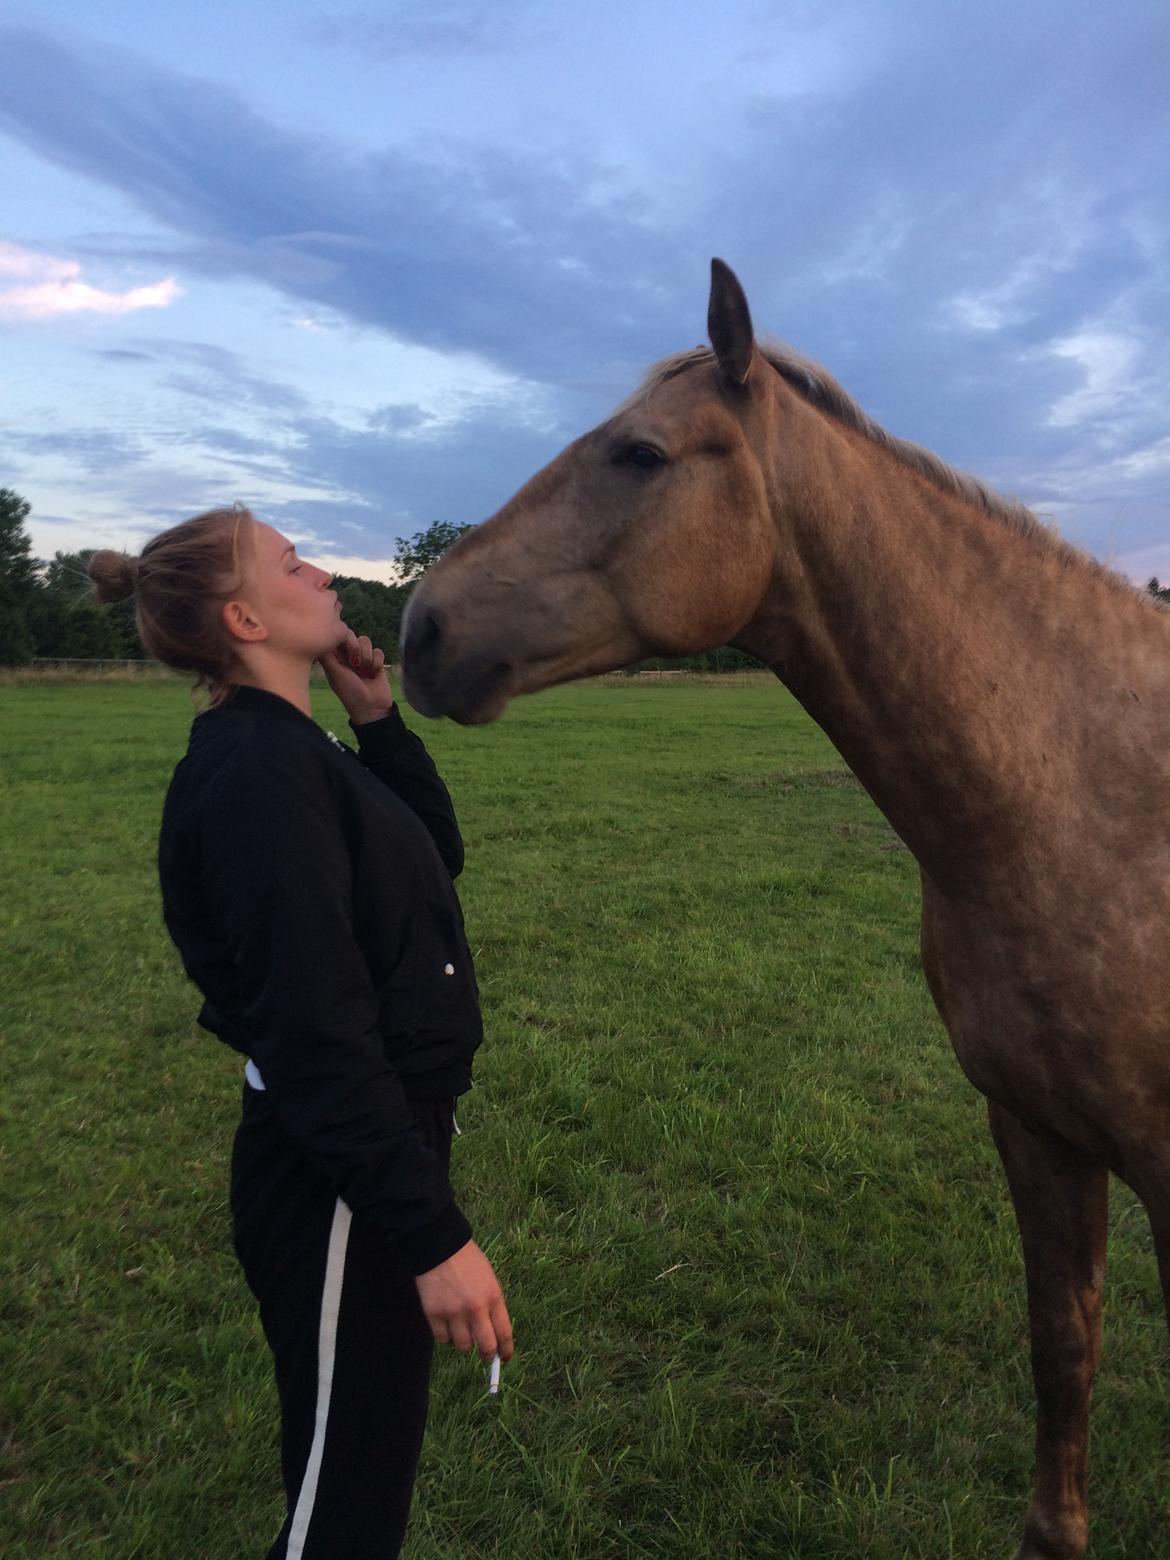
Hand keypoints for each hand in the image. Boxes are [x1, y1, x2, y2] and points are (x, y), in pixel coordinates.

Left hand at [319, 628, 394, 724]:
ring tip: (364, 673)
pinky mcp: (376, 662)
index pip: (336, 637)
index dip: (342, 640)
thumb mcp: (335, 674)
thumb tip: (321, 637)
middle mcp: (347, 655)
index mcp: (334, 657)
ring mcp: (362, 658)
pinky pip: (378, 650)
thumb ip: (327, 656)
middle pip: (352, 635)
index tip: (344, 654)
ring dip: (367, 657)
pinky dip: (377, 663)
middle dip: (356, 649)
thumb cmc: (350, 692)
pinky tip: (373, 675)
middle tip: (355, 665)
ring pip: (366, 641)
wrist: (371, 707)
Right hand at [415, 1241, 513, 1362]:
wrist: (440, 1246)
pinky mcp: (434, 1314)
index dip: (506, 1350)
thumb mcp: (489, 1279)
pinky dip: (446, 1337)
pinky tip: (446, 1325)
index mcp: (493, 1297)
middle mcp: (475, 1308)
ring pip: (463, 1346)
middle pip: (486, 1347)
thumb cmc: (468, 1261)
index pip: (504, 1333)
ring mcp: (454, 1313)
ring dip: (464, 1343)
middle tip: (486, 1356)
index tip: (504, 1357)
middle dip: (488, 1356)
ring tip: (462, 1330)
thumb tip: (494, 1332)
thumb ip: (492, 1304)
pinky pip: (443, 1340)